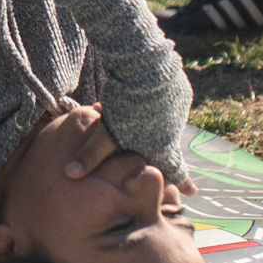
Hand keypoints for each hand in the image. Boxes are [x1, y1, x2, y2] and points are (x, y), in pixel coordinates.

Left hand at [54, 101, 199, 195]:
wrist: (144, 70)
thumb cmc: (125, 108)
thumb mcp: (106, 134)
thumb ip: (91, 156)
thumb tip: (69, 175)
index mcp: (159, 148)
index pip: (175, 172)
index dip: (183, 184)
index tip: (192, 192)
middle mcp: (174, 133)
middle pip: (173, 149)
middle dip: (172, 157)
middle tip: (175, 164)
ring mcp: (179, 112)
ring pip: (171, 126)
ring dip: (163, 127)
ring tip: (153, 124)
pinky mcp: (180, 93)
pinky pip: (172, 104)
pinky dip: (163, 106)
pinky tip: (153, 98)